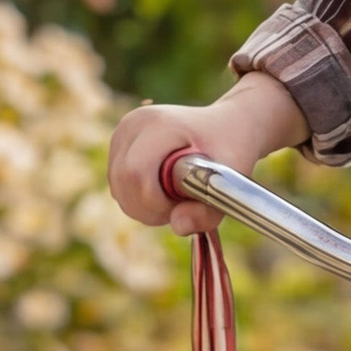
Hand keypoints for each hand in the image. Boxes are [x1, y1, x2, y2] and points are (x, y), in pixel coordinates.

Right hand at [108, 71, 304, 236]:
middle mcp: (132, 125)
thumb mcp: (232, 180)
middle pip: (122, 184)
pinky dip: (140, 200)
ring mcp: (122, 134)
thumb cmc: (232, 149)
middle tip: (183, 206)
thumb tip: (178, 225)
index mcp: (158, 124)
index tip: (184, 204)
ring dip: (146, 207)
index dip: (155, 202)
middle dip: (151, 209)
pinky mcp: (118, 147)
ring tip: (177, 196)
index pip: (135, 173)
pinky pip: (119, 188)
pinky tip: (165, 191)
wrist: (228, 125)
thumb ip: (208, 210)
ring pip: (119, 190)